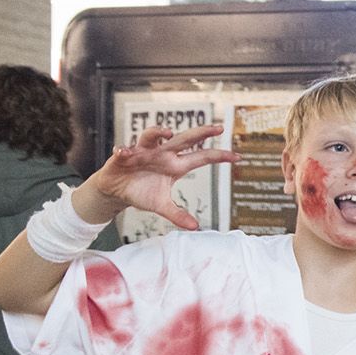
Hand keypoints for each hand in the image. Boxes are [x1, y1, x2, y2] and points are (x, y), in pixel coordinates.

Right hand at [83, 124, 234, 228]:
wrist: (117, 191)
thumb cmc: (141, 193)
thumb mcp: (161, 205)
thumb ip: (177, 214)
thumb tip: (195, 227)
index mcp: (175, 165)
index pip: (202, 158)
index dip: (219, 156)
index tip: (238, 156)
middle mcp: (162, 155)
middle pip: (184, 139)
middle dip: (200, 132)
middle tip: (217, 128)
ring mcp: (143, 152)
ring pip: (151, 136)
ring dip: (157, 132)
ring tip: (166, 131)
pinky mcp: (123, 156)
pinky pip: (123, 150)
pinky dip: (123, 150)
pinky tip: (122, 152)